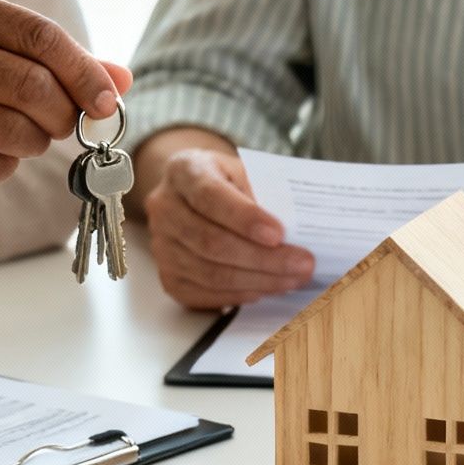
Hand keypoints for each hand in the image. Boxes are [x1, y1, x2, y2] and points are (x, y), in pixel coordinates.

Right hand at [0, 0, 132, 208]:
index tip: (108, 101)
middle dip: (62, 114)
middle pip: (31, 86)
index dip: (84, 71)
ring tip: (21, 136)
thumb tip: (123, 80)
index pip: (38, 35)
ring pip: (14, 130)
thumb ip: (52, 57)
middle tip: (63, 124)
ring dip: (35, 143)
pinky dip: (4, 165)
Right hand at [137, 130, 314, 309]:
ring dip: (258, 281)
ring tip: (293, 279)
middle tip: (302, 264)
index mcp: (183, 170)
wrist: (193, 196)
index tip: (279, 234)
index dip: (245, 218)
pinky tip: (265, 289)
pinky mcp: (168, 277)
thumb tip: (297, 231)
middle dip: (263, 258)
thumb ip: (263, 194)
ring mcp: (161, 245)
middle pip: (211, 242)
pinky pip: (205, 293)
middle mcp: (164, 208)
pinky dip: (240, 295)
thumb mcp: (244, 172)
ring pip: (210, 273)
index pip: (210, 196)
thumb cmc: (227, 182)